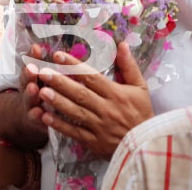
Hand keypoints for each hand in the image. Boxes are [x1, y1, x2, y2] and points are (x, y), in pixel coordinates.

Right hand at [18, 44, 48, 137]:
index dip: (32, 57)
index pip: (29, 66)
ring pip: (29, 101)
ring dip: (31, 95)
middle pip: (26, 82)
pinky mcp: (36, 123)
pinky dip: (39, 118)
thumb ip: (34, 62)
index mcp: (29, 80)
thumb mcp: (33, 77)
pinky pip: (37, 120)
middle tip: (32, 68)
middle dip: (29, 75)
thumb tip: (36, 45)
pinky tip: (41, 114)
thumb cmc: (34, 92)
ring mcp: (30, 108)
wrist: (23, 119)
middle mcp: (27, 92)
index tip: (36, 49)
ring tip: (34, 89)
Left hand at [38, 42, 153, 158]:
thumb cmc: (142, 113)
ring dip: (58, 102)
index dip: (74, 65)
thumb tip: (122, 44)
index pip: (91, 76)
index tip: (58, 55)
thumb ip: (129, 66)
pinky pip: (75, 133)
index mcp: (116, 94)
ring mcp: (99, 126)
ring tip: (41, 91)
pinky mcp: (94, 142)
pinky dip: (60, 125)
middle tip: (43, 72)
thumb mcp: (140, 88)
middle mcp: (106, 109)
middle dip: (60, 82)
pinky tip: (45, 117)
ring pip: (75, 112)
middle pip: (80, 93)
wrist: (149, 146)